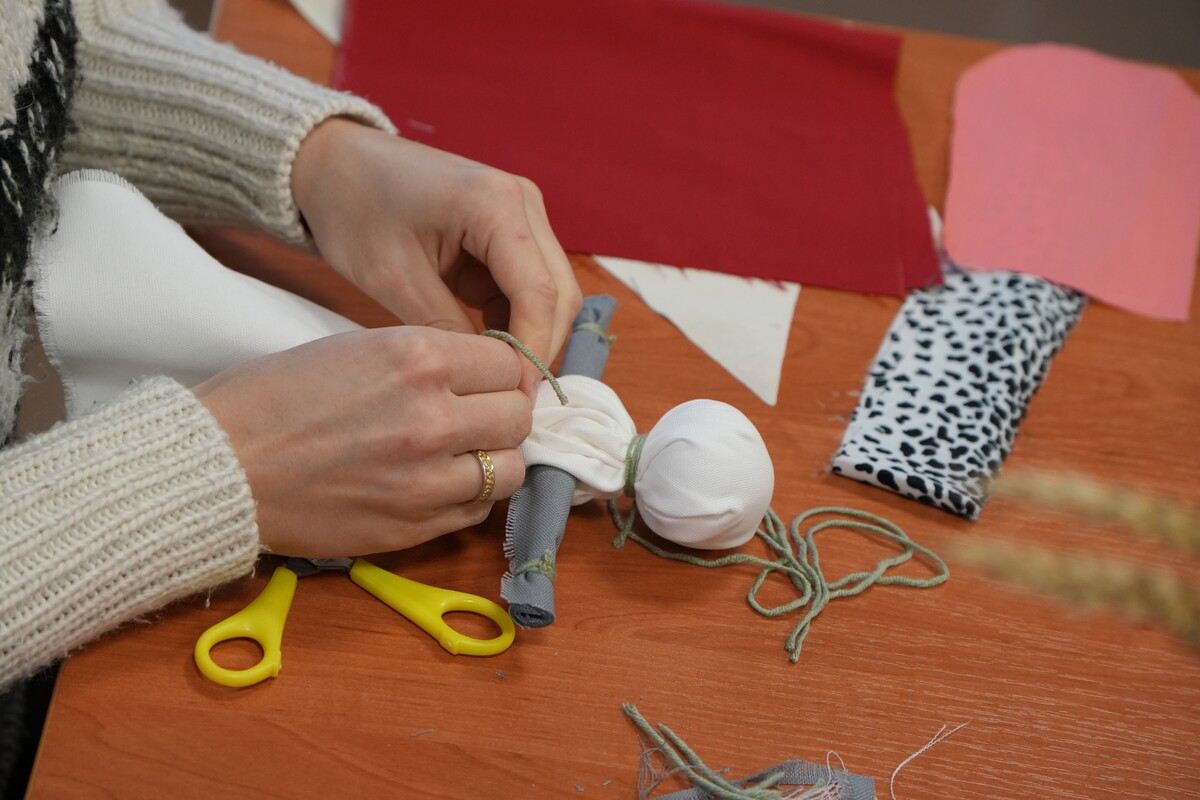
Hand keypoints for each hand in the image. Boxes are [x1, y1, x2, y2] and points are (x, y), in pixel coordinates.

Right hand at [193, 327, 528, 556]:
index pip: (507, 362)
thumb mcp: (354, 348)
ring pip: (511, 469)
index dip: (500, 371)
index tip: (486, 379)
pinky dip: (469, 497)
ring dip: (494, 460)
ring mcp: (426, 478)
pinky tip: (439, 483)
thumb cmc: (272, 399)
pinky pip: (476, 511)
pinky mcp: (412, 526)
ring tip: (463, 454)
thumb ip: (425, 359)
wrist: (217, 467)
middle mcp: (431, 417)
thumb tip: (481, 374)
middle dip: (503, 413)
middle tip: (478, 416)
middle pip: (518, 415)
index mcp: (415, 358)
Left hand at [291, 119, 581, 393]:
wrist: (337, 165)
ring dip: (529, 335)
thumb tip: (486, 379)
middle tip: (508, 395)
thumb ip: (446, 331)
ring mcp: (522, 214)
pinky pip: (529, 286)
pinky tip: (486, 346)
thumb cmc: (355, 209)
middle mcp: (522, 202)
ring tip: (493, 375)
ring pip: (551, 293)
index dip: (532, 350)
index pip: (539, 292)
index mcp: (495, 203)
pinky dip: (515, 320)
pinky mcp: (512, 230)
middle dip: (538, 347)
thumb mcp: (393, 278)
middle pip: (559, 293)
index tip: (516, 396)